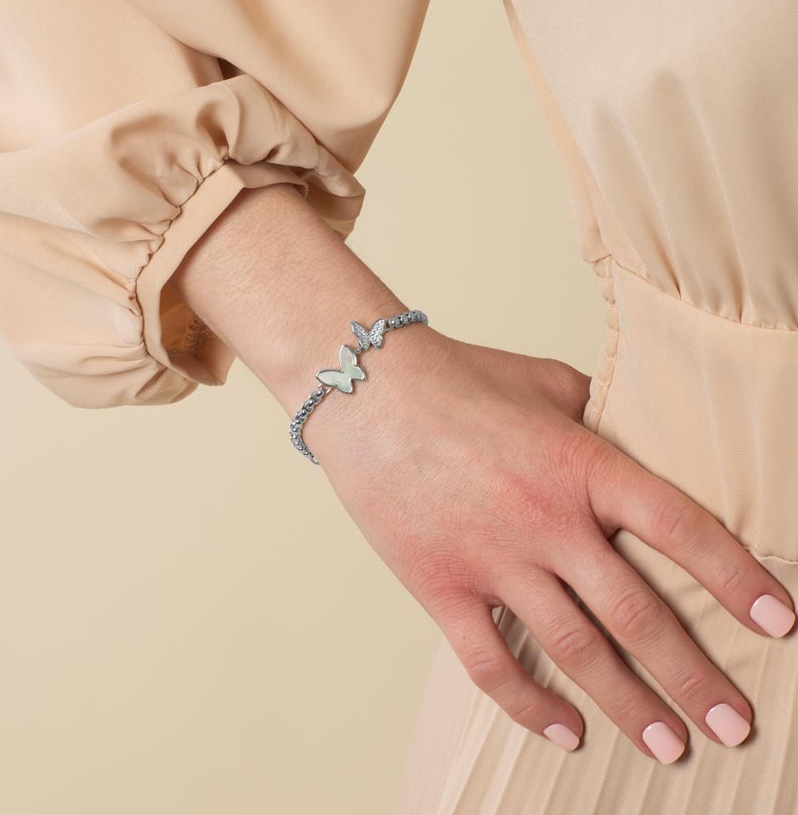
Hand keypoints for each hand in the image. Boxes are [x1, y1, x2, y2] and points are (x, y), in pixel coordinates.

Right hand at [301, 327, 795, 761]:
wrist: (368, 388)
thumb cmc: (457, 378)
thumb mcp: (545, 381)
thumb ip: (597, 414)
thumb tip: (631, 435)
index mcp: (581, 463)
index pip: (681, 528)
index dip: (737, 578)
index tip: (779, 622)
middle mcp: (546, 520)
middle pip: (638, 613)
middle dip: (696, 676)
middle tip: (736, 725)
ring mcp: (492, 558)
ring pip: (576, 649)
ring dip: (630, 706)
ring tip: (672, 746)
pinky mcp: (440, 585)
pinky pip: (491, 663)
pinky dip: (532, 705)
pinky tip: (567, 729)